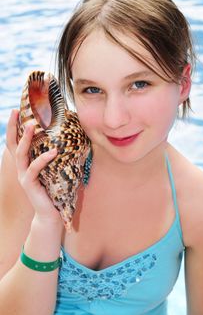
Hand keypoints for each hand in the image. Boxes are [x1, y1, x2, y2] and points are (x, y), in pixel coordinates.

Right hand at [6, 109, 62, 225]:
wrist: (51, 213)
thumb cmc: (54, 190)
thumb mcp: (53, 170)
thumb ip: (53, 158)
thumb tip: (67, 140)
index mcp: (26, 164)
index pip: (16, 143)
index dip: (14, 128)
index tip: (17, 111)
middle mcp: (21, 168)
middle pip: (13, 144)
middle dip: (13, 127)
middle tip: (16, 111)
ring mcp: (23, 176)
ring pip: (21, 154)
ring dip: (25, 138)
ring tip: (31, 125)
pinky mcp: (29, 184)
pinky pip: (35, 168)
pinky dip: (44, 159)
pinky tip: (54, 151)